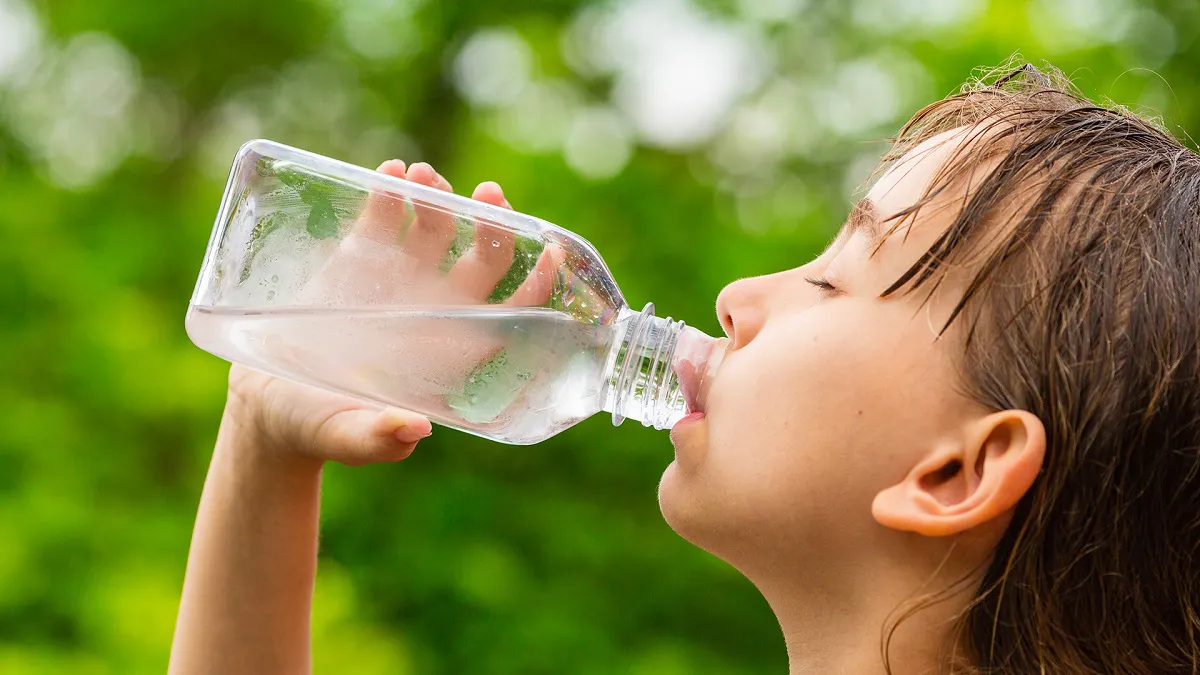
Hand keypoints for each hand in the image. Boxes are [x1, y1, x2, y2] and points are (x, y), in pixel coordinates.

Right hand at [224, 161, 557, 466]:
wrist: (271, 403)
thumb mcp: (348, 438)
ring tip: (423, 175)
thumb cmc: (320, 429)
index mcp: (451, 351)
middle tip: (486, 194)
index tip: (551, 253)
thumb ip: (380, 439)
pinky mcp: (360, 257)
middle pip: (484, 257)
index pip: (512, 313)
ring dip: (440, 197)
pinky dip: (391, 191)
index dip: (537, 285)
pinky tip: (392, 173)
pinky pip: (386, 215)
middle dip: (493, 224)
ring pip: (438, 226)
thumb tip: (414, 431)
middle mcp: (437, 308)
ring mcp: (401, 278)